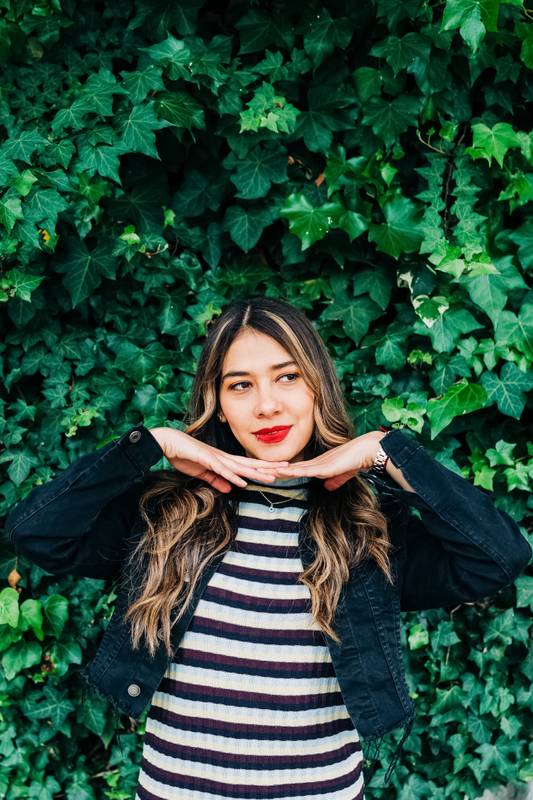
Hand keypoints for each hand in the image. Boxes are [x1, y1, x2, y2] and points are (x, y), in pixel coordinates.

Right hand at [149, 427, 289, 492]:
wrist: (167, 443)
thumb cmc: (184, 455)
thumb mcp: (202, 473)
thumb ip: (216, 480)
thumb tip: (231, 489)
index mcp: (224, 460)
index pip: (248, 466)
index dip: (264, 468)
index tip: (280, 471)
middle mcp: (224, 458)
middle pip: (250, 464)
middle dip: (269, 467)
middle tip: (288, 468)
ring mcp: (216, 458)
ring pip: (240, 467)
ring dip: (256, 473)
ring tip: (272, 477)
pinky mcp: (206, 460)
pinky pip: (222, 470)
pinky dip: (233, 476)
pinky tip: (243, 481)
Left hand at [261, 431, 385, 490]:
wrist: (366, 451)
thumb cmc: (356, 460)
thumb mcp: (342, 474)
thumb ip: (335, 480)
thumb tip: (327, 487)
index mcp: (317, 465)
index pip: (294, 470)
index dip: (279, 471)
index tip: (266, 472)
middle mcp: (314, 463)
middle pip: (288, 468)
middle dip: (271, 470)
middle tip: (254, 471)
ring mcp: (317, 464)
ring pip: (291, 469)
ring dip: (276, 471)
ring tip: (260, 472)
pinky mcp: (323, 467)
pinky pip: (303, 471)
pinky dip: (291, 472)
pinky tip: (281, 473)